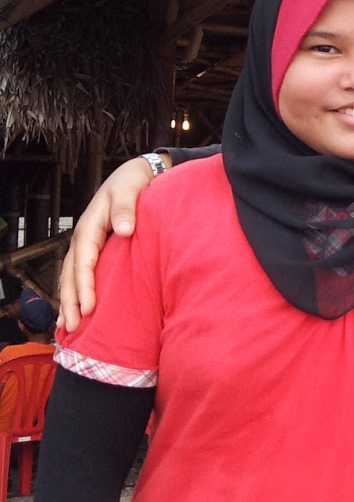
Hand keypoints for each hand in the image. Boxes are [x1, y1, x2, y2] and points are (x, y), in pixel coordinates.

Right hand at [59, 156, 155, 330]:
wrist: (136, 174)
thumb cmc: (132, 182)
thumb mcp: (129, 189)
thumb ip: (126, 208)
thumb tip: (124, 230)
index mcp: (89, 227)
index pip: (84, 261)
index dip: (85, 286)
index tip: (89, 307)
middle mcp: (84, 238)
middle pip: (71, 274)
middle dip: (70, 301)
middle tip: (73, 327)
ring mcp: (88, 244)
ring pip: (72, 276)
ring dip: (69, 300)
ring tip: (68, 326)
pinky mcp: (97, 248)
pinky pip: (82, 273)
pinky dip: (77, 291)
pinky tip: (78, 308)